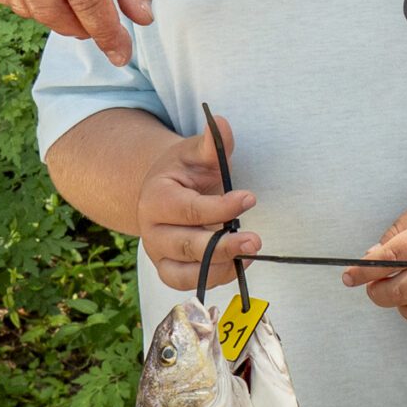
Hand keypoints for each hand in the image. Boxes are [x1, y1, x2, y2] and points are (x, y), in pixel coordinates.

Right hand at [137, 114, 258, 290]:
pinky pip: (186, 283)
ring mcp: (158, 253)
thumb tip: (222, 123)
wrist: (166, 189)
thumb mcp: (196, 153)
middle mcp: (151, 230)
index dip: (220, 207)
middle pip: (186, 245)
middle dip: (222, 246)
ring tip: (249, 255)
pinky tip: (237, 264)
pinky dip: (212, 278)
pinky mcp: (168, 269)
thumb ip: (211, 144)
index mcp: (156, 198)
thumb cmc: (185, 170)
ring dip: (219, 267)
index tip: (250, 198)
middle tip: (255, 240)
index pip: (189, 209)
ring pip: (183, 272)